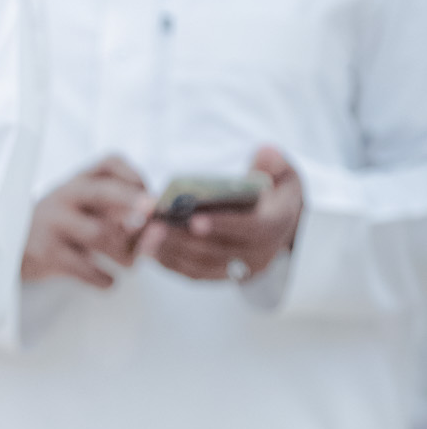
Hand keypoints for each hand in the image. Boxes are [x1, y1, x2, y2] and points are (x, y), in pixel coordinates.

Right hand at [21, 155, 153, 287]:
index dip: (135, 176)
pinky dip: (103, 278)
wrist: (12, 247)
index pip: (109, 164)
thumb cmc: (60, 226)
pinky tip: (109, 281)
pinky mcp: (46, 253)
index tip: (150, 196)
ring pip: (98, 234)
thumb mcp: (80, 207)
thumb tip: (154, 224)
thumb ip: (113, 210)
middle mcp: (64, 196)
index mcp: (78, 181)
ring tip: (131, 264)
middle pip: (102, 192)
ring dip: (125, 253)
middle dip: (132, 202)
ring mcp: (53, 223)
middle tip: (151, 215)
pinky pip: (84, 268)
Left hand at [138, 146, 302, 281]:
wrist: (280, 221)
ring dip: (171, 251)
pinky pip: (193, 273)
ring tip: (144, 234)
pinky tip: (147, 245)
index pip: (252, 228)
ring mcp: (240, 269)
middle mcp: (260, 253)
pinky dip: (170, 261)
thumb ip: (274, 162)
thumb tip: (265, 153)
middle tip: (154, 225)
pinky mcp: (222, 275)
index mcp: (276, 224)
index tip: (194, 219)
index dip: (223, 225)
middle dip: (183, 238)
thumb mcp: (282, 172)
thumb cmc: (274, 191)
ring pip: (202, 265)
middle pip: (218, 251)